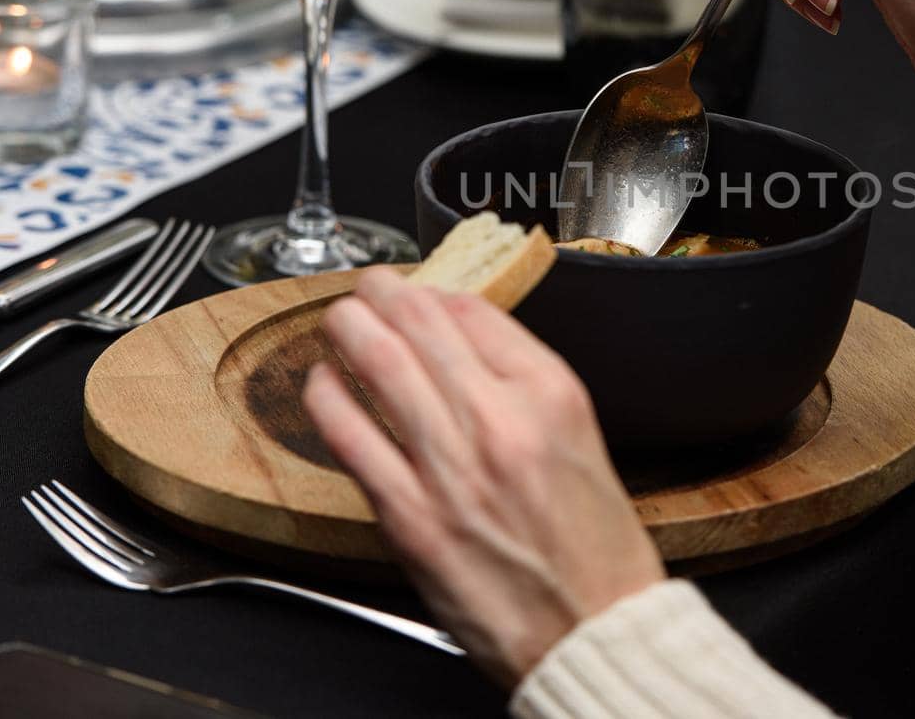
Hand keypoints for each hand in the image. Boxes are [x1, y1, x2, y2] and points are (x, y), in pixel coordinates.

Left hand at [302, 269, 664, 687]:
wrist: (594, 627)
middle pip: (421, 324)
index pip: (475, 313)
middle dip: (384, 295)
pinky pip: (351, 437)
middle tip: (369, 287)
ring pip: (379, 366)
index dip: (436, 293)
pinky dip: (327, 399)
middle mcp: (500, 420)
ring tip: (339, 318)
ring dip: (348, 329)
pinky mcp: (410, 517)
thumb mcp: (582, 438)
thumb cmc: (594, 545)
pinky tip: (320, 384)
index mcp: (552, 395)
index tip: (421, 294)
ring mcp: (450, 467)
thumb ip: (525, 389)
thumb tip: (463, 344)